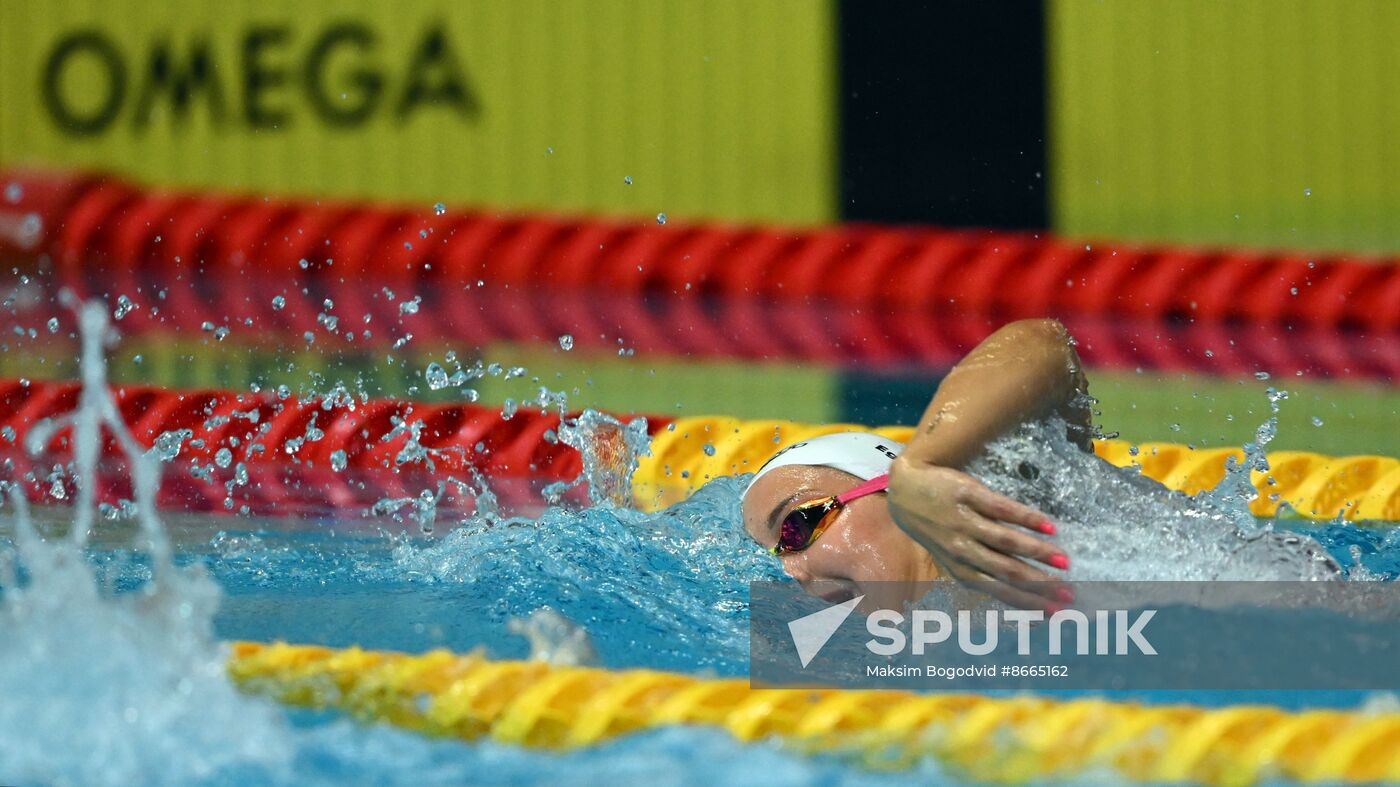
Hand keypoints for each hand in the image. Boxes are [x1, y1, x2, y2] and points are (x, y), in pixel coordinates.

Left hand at [886, 456, 1070, 610]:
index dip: (1027, 602)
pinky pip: (1001, 509)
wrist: (906, 488)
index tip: (1056, 612)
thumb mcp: (950, 554)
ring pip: (1004, 541)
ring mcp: (963, 521)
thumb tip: (1019, 591)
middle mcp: (961, 548)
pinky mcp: (967, 495)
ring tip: (1064, 561)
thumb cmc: (936, 526)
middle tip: (1069, 593)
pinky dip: (1026, 519)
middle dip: (1039, 584)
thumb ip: (979, 570)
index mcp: (959, 567)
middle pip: (1005, 569)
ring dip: (1037, 552)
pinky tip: (1048, 527)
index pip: (998, 590)